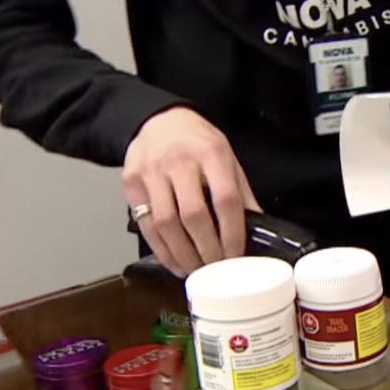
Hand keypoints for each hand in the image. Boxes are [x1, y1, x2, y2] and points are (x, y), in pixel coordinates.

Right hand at [123, 107, 261, 276]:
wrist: (159, 120)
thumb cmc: (197, 142)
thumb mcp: (227, 157)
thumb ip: (241, 191)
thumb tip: (257, 227)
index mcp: (211, 154)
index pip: (225, 200)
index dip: (232, 232)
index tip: (236, 254)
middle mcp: (180, 162)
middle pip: (194, 215)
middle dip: (207, 248)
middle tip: (217, 267)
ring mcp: (152, 172)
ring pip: (166, 224)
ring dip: (183, 254)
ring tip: (196, 269)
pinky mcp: (131, 183)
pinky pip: (146, 224)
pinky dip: (161, 249)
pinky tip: (174, 261)